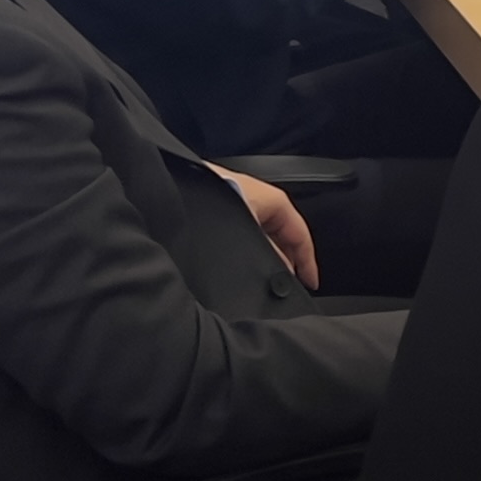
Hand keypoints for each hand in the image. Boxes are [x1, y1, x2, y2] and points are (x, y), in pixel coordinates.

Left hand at [209, 165, 321, 288]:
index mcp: (269, 199)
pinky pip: (242, 231)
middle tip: (289, 285)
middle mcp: (255, 198)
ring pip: (260, 232)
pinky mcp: (215, 210)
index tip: (311, 281)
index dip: (307, 259)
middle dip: (287, 258)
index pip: (299, 231)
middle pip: (280, 233)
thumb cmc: (212, 204)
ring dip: (266, 255)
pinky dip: (247, 248)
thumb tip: (282, 273)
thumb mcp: (249, 234)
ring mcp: (234, 203)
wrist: (169, 194)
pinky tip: (240, 264)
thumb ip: (269, 254)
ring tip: (264, 280)